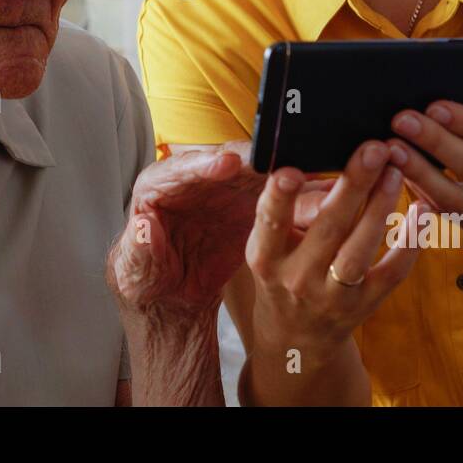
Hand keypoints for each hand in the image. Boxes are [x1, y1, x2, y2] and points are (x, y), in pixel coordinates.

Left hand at [108, 142, 336, 317]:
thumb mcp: (136, 275)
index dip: (205, 164)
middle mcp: (192, 180)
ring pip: (258, 176)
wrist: (173, 300)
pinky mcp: (249, 205)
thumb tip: (143, 227)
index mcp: (156, 188)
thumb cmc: (146, 281)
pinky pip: (277, 197)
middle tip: (285, 166)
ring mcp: (223, 190)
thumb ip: (139, 251)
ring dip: (288, 179)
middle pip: (227, 162)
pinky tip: (326, 199)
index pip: (180, 169)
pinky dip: (300, 199)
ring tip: (317, 183)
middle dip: (258, 163)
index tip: (228, 163)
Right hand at [244, 140, 423, 366]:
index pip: (270, 223)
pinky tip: (421, 211)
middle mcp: (297, 277)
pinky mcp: (365, 304)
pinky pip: (392, 272)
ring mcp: (333, 295)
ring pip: (360, 249)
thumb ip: (290, 208)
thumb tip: (327, 161)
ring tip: (396, 171)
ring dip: (381, 207)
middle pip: (327, 228)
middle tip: (373, 149)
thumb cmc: (282, 269)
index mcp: (266, 256)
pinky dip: (409, 242)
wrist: (295, 336)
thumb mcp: (270, 244)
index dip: (278, 199)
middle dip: (352, 185)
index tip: (289, 172)